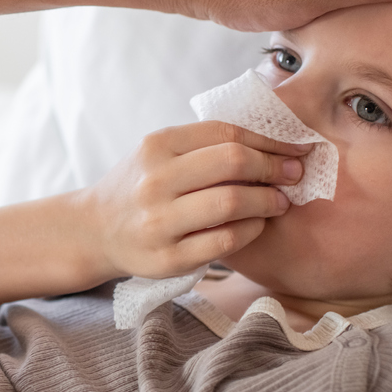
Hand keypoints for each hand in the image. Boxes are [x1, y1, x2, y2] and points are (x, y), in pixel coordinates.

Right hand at [77, 121, 309, 280]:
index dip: (270, 140)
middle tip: (294, 174)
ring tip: (280, 201)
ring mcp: (159, 221)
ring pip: (232, 203)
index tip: (295, 148)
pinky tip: (257, 224)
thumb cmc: (141, 185)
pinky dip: (251, 230)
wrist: (96, 230)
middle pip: (233, 162)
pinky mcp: (167, 258)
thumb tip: (275, 142)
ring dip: (268, 201)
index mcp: (156, 146)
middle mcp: (154, 180)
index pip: (226, 133)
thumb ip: (205, 145)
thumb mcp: (160, 153)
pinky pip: (225, 240)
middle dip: (275, 167)